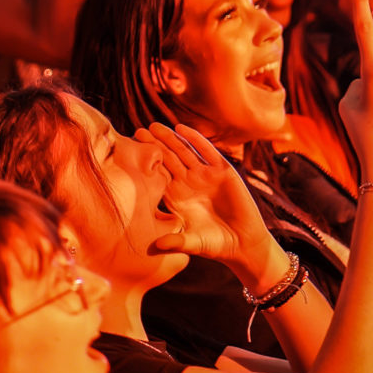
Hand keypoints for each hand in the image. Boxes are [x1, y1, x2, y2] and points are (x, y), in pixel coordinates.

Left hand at [139, 123, 286, 289]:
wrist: (243, 242)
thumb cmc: (215, 245)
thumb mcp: (193, 243)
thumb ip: (176, 241)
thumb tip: (156, 246)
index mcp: (177, 197)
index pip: (158, 175)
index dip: (146, 164)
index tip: (129, 154)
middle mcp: (188, 183)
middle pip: (168, 159)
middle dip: (154, 146)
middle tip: (137, 132)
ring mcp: (205, 175)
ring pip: (184, 152)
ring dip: (170, 138)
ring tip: (154, 127)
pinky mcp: (222, 171)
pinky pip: (207, 152)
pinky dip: (195, 140)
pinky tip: (182, 129)